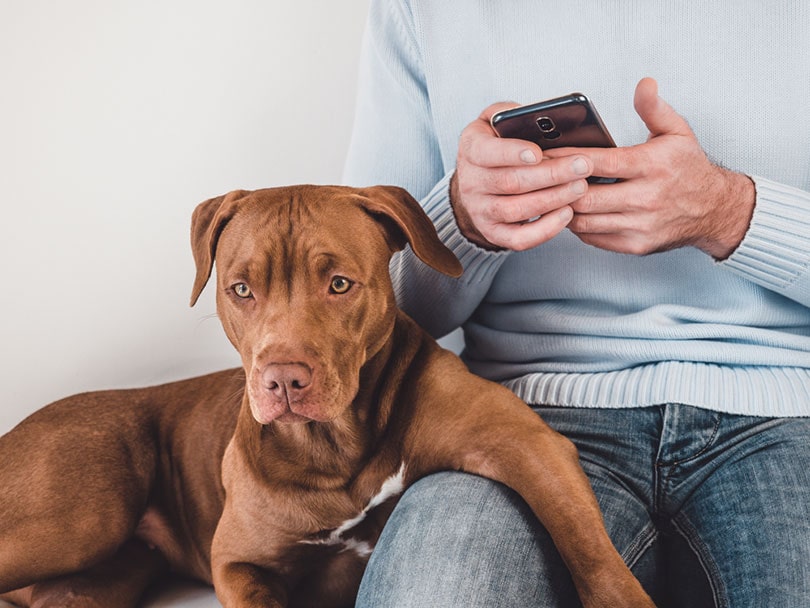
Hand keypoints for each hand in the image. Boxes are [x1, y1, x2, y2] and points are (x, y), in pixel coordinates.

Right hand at [451, 103, 593, 250]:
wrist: (478, 183)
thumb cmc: (497, 145)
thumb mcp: (494, 122)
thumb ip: (510, 114)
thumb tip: (538, 116)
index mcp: (471, 149)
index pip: (486, 152)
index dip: (512, 153)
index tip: (538, 153)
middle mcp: (471, 183)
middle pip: (510, 182)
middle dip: (550, 175)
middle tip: (582, 166)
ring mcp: (480, 211)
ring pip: (516, 210)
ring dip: (552, 199)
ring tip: (580, 187)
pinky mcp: (494, 233)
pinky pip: (518, 239)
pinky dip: (544, 230)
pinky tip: (566, 214)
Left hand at [552, 77, 754, 258]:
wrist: (715, 210)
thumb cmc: (689, 169)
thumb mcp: (677, 132)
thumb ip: (654, 108)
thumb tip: (644, 84)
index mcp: (651, 166)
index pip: (599, 162)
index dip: (567, 159)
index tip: (545, 154)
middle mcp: (646, 198)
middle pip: (585, 197)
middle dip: (559, 188)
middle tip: (539, 179)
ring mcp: (640, 225)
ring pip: (584, 221)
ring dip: (563, 208)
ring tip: (550, 195)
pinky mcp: (635, 245)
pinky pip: (593, 238)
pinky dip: (576, 226)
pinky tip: (569, 211)